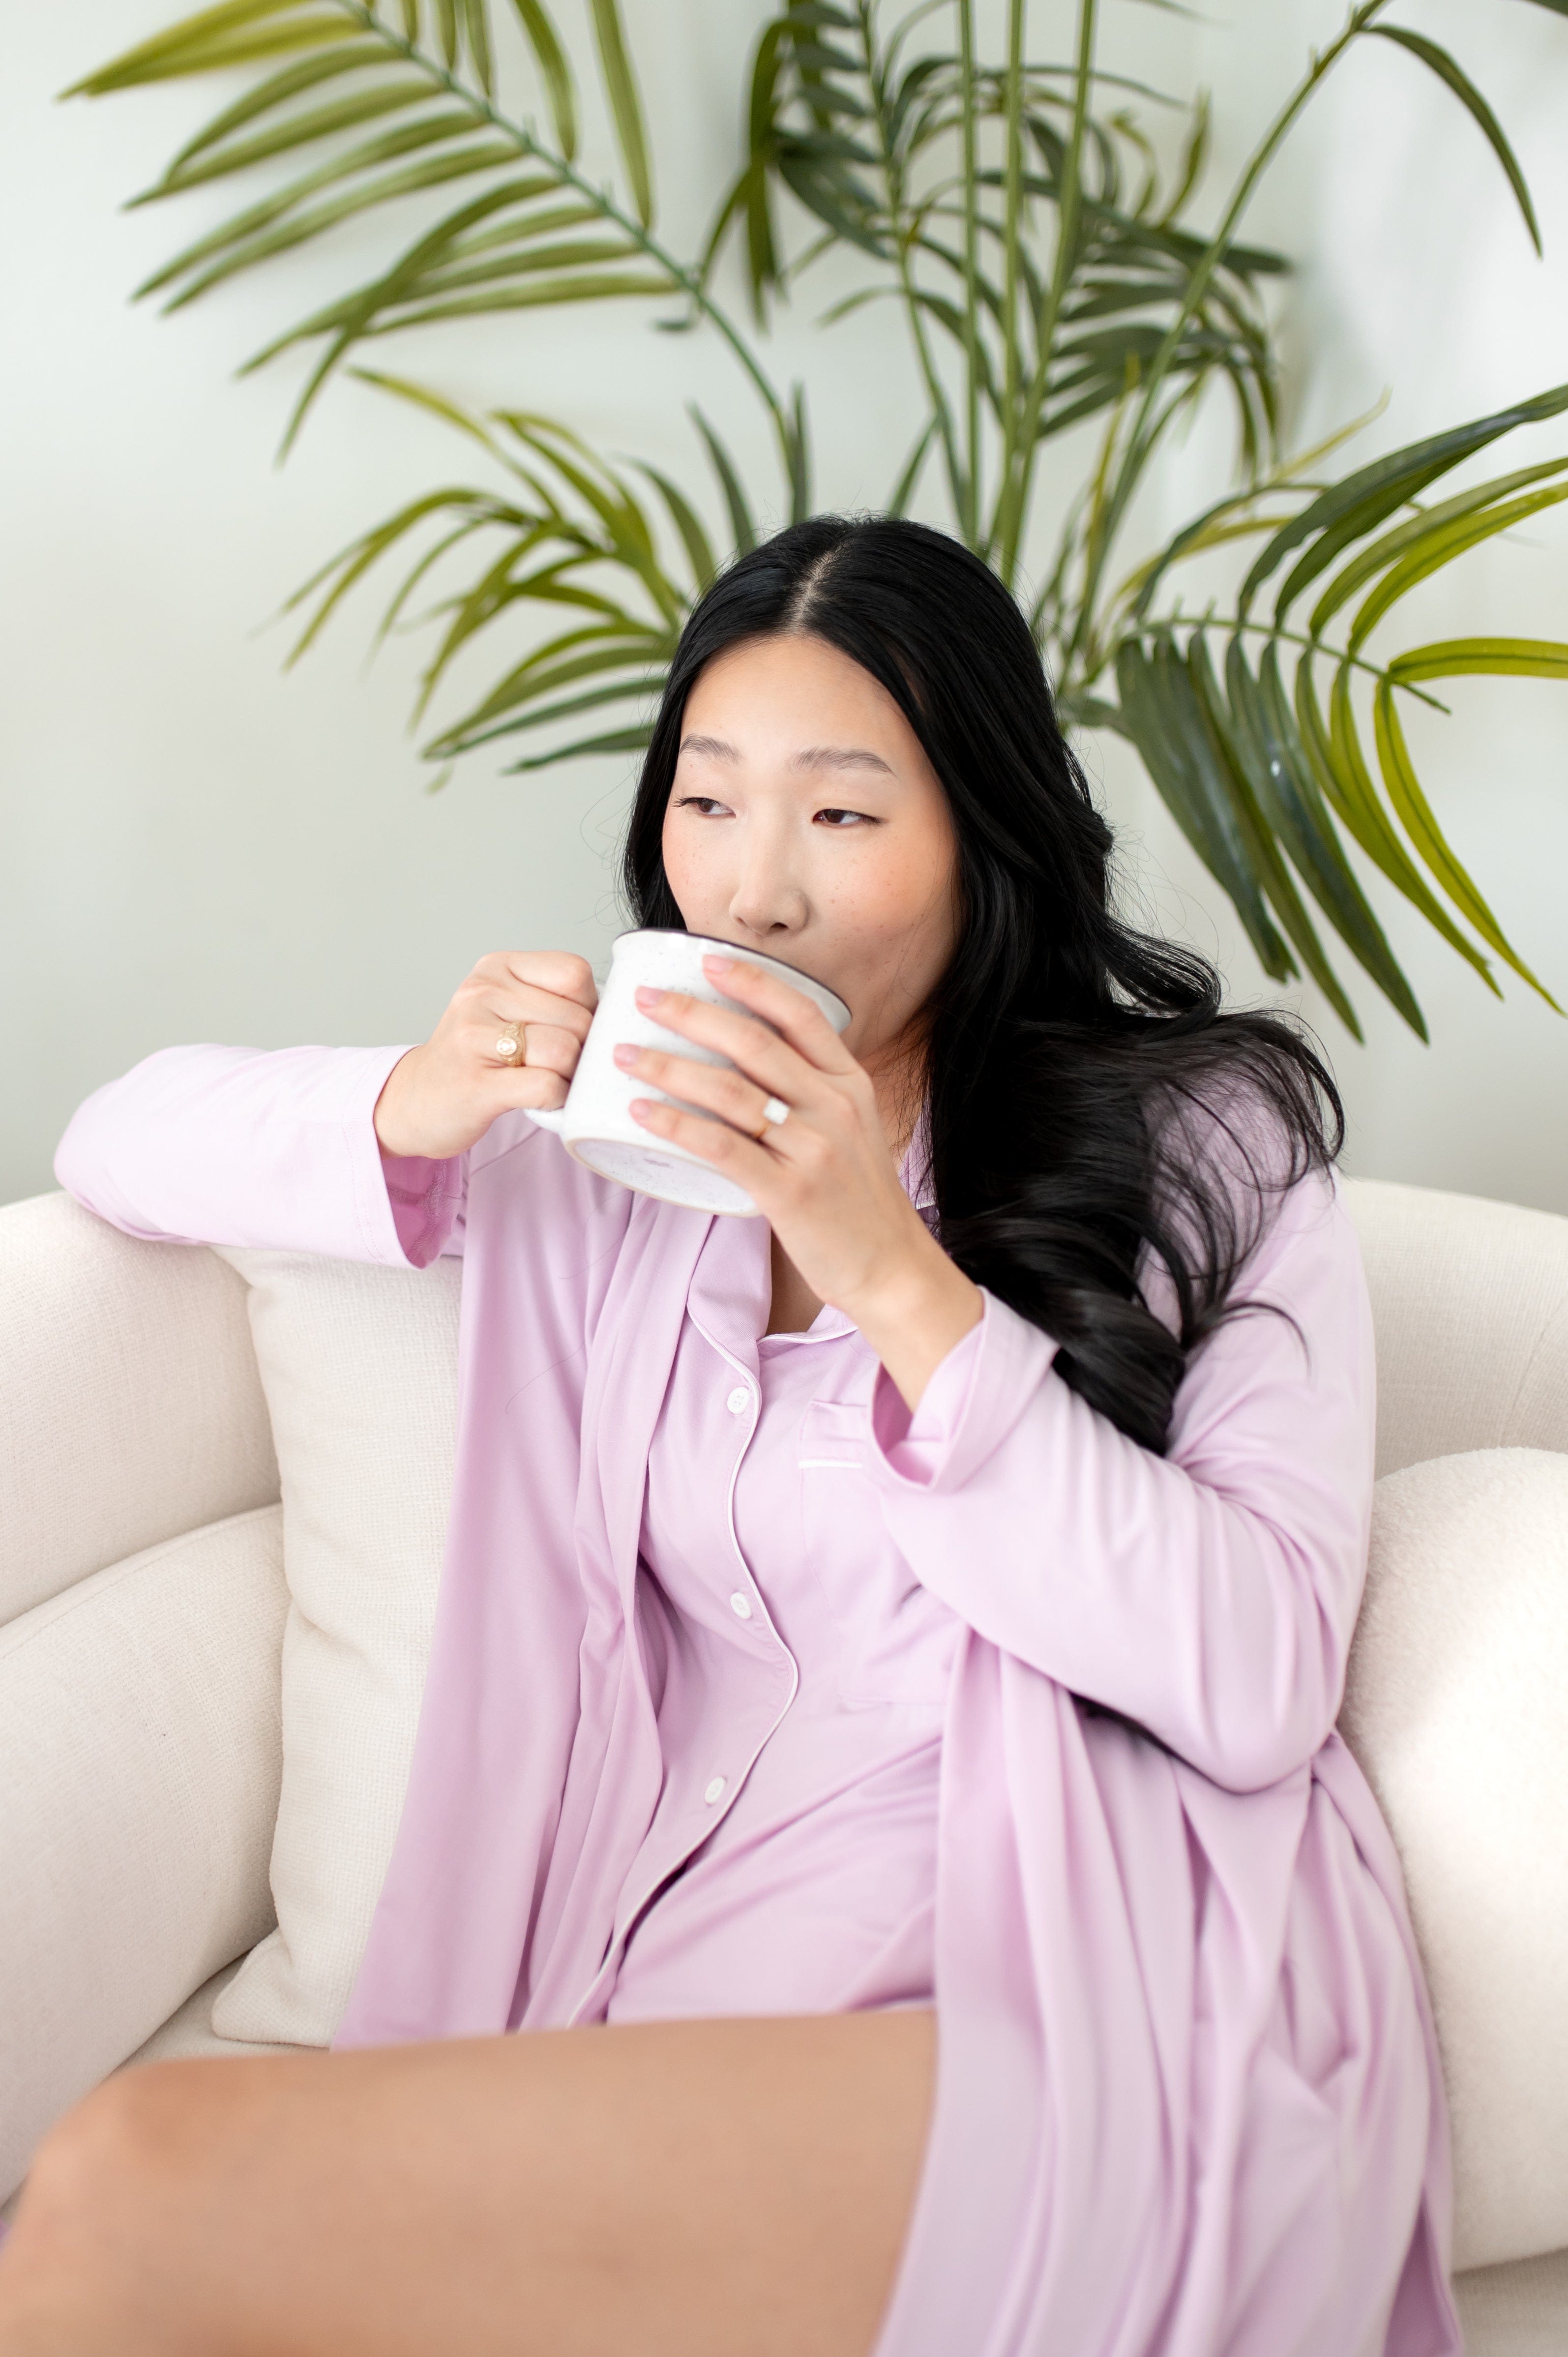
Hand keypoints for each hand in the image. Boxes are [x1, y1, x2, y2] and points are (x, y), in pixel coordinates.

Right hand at [373, 951, 597, 1160]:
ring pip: (564, 1051)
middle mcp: (482, 993)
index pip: (575, 974)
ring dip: (569, 1076)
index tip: (570, 1028)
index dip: (589, 1007)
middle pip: (576, 1018)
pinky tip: (539, 1099)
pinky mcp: (476, 1083)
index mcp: (497, 967)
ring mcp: (473, 1037)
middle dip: (582, 1049)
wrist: (416, 1099)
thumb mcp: (507, 1006)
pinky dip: (555, 1099)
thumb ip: (553, 998)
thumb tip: (615, 1013)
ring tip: (547, 1079)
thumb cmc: (475, 1055)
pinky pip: (546, 1086)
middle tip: (559, 1064)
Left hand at [614, 953, 981, 1408]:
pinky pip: (722, 1148)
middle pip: (753, 1043)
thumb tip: (745, 1060)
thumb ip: (808, 1091)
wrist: (888, 1264)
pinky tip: (640, 1114)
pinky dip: (676, 1126)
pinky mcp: (789, 1191)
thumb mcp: (849, 1128)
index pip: (799, 1013)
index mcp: (848, 1083)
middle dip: (692, 1013)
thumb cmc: (856, 1198)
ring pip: (730, 1091)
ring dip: (669, 1067)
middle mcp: (833, 1106)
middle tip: (645, 999)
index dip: (751, 981)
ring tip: (625, 1055)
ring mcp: (812, 1148)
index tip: (706, 959)